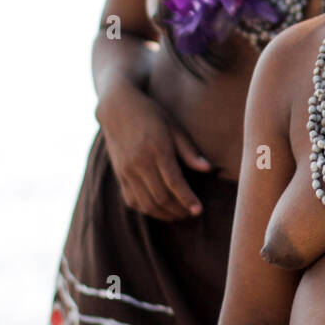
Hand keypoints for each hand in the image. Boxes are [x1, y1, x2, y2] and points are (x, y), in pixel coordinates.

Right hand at [95, 83, 212, 220]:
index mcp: (157, 149)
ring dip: (164, 214)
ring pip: (146, 203)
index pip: (174, 182)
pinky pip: (132, 200)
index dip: (187, 199)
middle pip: (160, 197)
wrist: (117, 108)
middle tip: (192, 214)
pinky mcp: (119, 175)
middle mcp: (139, 163)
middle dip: (178, 210)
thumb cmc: (151, 115)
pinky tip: (160, 209)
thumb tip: (207, 169)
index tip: (198, 210)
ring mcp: (126, 170)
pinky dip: (146, 209)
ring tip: (179, 215)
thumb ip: (189, 150)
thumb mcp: (173, 126)